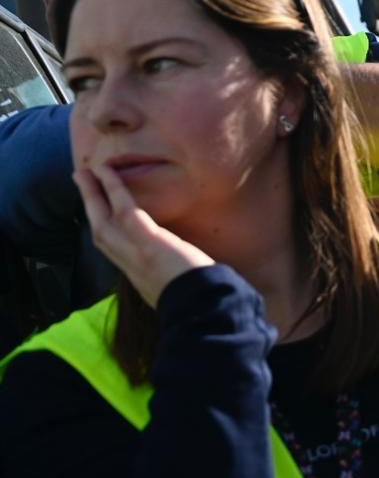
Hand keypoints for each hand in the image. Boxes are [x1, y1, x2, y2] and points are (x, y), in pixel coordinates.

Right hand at [75, 165, 213, 307]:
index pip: (115, 248)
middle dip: (90, 205)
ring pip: (103, 216)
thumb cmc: (197, 297)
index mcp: (137, 274)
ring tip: (86, 172)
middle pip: (100, 228)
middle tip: (81, 181)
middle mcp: (127, 262)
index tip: (98, 212)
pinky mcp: (144, 238)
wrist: (199, 305)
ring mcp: (132, 250)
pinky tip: (107, 172)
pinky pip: (123, 208)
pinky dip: (114, 188)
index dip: (105, 229)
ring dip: (93, 192)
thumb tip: (183, 270)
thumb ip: (172, 275)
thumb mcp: (176, 287)